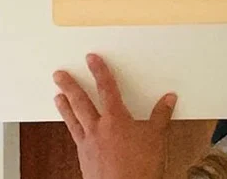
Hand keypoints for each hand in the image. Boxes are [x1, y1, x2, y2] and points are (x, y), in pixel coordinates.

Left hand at [53, 54, 177, 178]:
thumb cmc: (139, 169)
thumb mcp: (156, 138)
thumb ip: (160, 116)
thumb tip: (168, 99)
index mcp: (115, 119)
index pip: (107, 88)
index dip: (99, 71)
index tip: (91, 59)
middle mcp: (98, 129)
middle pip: (81, 102)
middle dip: (70, 86)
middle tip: (59, 74)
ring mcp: (88, 144)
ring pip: (73, 120)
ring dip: (64, 106)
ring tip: (57, 96)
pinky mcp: (84, 159)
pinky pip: (75, 138)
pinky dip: (71, 128)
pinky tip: (71, 127)